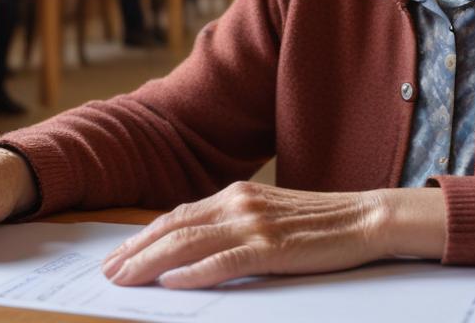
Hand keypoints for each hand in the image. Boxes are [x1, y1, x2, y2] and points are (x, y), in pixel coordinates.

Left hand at [100, 182, 445, 288]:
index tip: (118, 254)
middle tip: (107, 272)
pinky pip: (222, 262)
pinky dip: (193, 273)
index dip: (144, 236)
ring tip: (124, 278)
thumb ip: (234, 224)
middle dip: (136, 251)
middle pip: (174, 229)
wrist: (368, 217)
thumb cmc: (321, 222)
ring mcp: (254, 224)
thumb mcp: (270, 215)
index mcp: (236, 193)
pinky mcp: (271, 247)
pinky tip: (171, 282)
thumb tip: (196, 245)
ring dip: (151, 262)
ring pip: (188, 244)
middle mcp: (239, 203)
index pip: (177, 215)